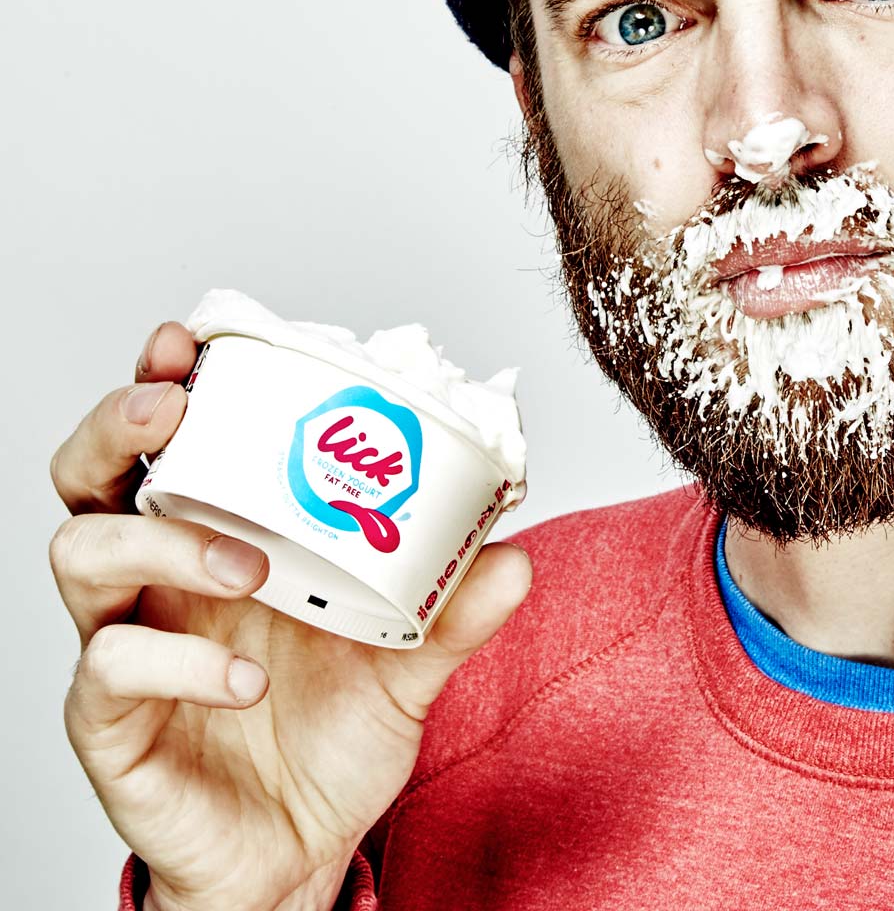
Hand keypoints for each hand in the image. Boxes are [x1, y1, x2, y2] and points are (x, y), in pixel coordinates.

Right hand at [50, 322, 531, 910]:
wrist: (302, 852)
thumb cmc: (333, 734)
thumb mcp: (408, 663)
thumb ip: (453, 611)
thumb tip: (513, 554)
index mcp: (222, 537)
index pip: (171, 442)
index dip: (169, 381)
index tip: (192, 339)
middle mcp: (161, 581)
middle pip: (90, 475)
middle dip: (119, 425)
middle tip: (175, 409)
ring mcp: (128, 646)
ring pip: (82, 554)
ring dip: (162, 540)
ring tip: (248, 563)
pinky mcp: (113, 724)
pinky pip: (109, 670)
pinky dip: (179, 662)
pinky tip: (245, 682)